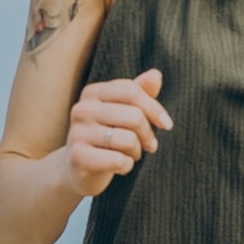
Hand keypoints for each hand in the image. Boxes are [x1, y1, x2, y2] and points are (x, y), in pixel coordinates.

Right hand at [66, 67, 166, 197]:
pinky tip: (119, 166)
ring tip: (130, 154)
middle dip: (148, 134)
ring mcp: (77, 133)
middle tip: (148, 144)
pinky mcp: (78, 158)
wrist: (77, 169)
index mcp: (92, 93)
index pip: (132, 91)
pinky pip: (118, 160)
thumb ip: (139, 92)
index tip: (166, 124)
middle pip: (134, 116)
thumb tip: (156, 74)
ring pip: (128, 140)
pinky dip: (126, 166)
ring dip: (137, 151)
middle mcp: (82, 110)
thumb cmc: (106, 136)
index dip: (154, 108)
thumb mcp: (123, 112)